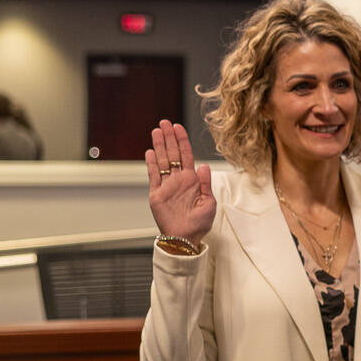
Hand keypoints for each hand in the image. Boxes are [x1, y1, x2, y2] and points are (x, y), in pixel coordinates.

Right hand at [146, 120, 216, 241]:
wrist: (186, 238)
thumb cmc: (200, 223)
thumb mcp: (209, 202)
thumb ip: (206, 184)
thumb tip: (204, 166)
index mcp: (192, 180)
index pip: (186, 156)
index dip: (182, 141)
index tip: (178, 127)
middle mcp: (178, 180)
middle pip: (172, 154)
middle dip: (169, 138)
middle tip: (165, 122)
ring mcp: (166, 186)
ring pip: (162, 161)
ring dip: (159, 146)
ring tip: (156, 131)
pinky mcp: (156, 194)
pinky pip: (154, 176)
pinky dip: (152, 164)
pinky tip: (151, 151)